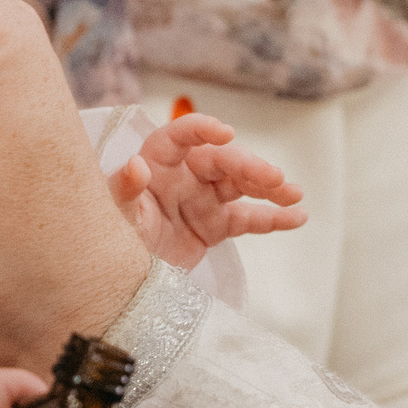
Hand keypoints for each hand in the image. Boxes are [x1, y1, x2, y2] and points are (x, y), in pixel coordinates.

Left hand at [109, 114, 305, 268]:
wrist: (119, 276)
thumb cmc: (108, 235)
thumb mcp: (112, 214)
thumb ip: (123, 190)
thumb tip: (135, 166)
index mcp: (157, 161)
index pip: (181, 136)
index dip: (202, 130)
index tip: (226, 133)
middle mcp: (184, 174)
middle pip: (222, 162)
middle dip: (249, 167)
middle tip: (274, 178)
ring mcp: (203, 199)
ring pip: (241, 185)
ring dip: (269, 187)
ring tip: (294, 193)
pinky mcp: (215, 225)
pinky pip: (248, 218)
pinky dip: (273, 218)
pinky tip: (298, 217)